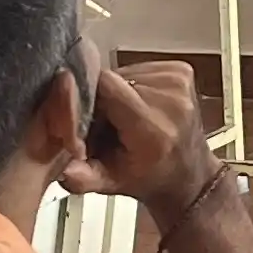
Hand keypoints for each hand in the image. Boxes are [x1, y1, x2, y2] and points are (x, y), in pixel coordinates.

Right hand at [59, 61, 223, 227]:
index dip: (88, 97)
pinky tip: (141, 106)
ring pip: (123, 72)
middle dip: (102, 100)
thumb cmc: (150, 177)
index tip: (89, 118)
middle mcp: (171, 101)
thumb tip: (63, 169)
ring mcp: (179, 83)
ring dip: (118, 93)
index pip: (105, 85)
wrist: (188, 173)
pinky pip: (140, 68)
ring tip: (127, 118)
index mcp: (154, 129)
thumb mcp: (112, 184)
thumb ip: (84, 178)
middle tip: (109, 126)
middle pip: (111, 79)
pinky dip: (134, 86)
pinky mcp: (182, 71)